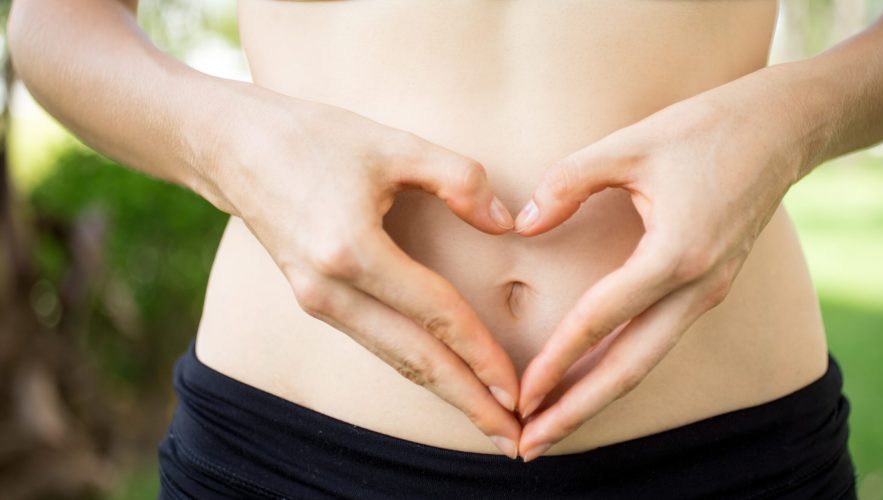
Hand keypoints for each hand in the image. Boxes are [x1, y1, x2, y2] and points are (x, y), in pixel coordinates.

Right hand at [204, 91, 521, 457]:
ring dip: (445, 393)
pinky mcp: (313, 300)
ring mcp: (316, 300)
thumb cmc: (313, 137)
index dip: (481, 354)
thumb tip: (507, 225)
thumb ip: (459, 179)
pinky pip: (376, 342)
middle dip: (468, 402)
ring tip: (490, 422)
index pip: (434, 315)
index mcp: (350, 250)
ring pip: (394, 359)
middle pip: (413, 360)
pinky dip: (416, 367)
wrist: (230, 146)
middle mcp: (329, 289)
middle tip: (516, 441)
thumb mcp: (393, 144)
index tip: (519, 390)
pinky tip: (447, 380)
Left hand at [511, 81, 805, 460]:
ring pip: (646, 361)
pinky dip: (622, 368)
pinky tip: (591, 379)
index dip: (556, 360)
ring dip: (598, 397)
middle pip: (630, 368)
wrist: (782, 128)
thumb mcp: (630, 144)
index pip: (601, 319)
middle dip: (577, 410)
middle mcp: (697, 287)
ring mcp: (708, 293)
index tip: (520, 396)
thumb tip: (524, 224)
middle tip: (531, 445)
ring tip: (553, 426)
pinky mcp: (709, 288)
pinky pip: (659, 340)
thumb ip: (569, 182)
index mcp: (676, 254)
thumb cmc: (706, 129)